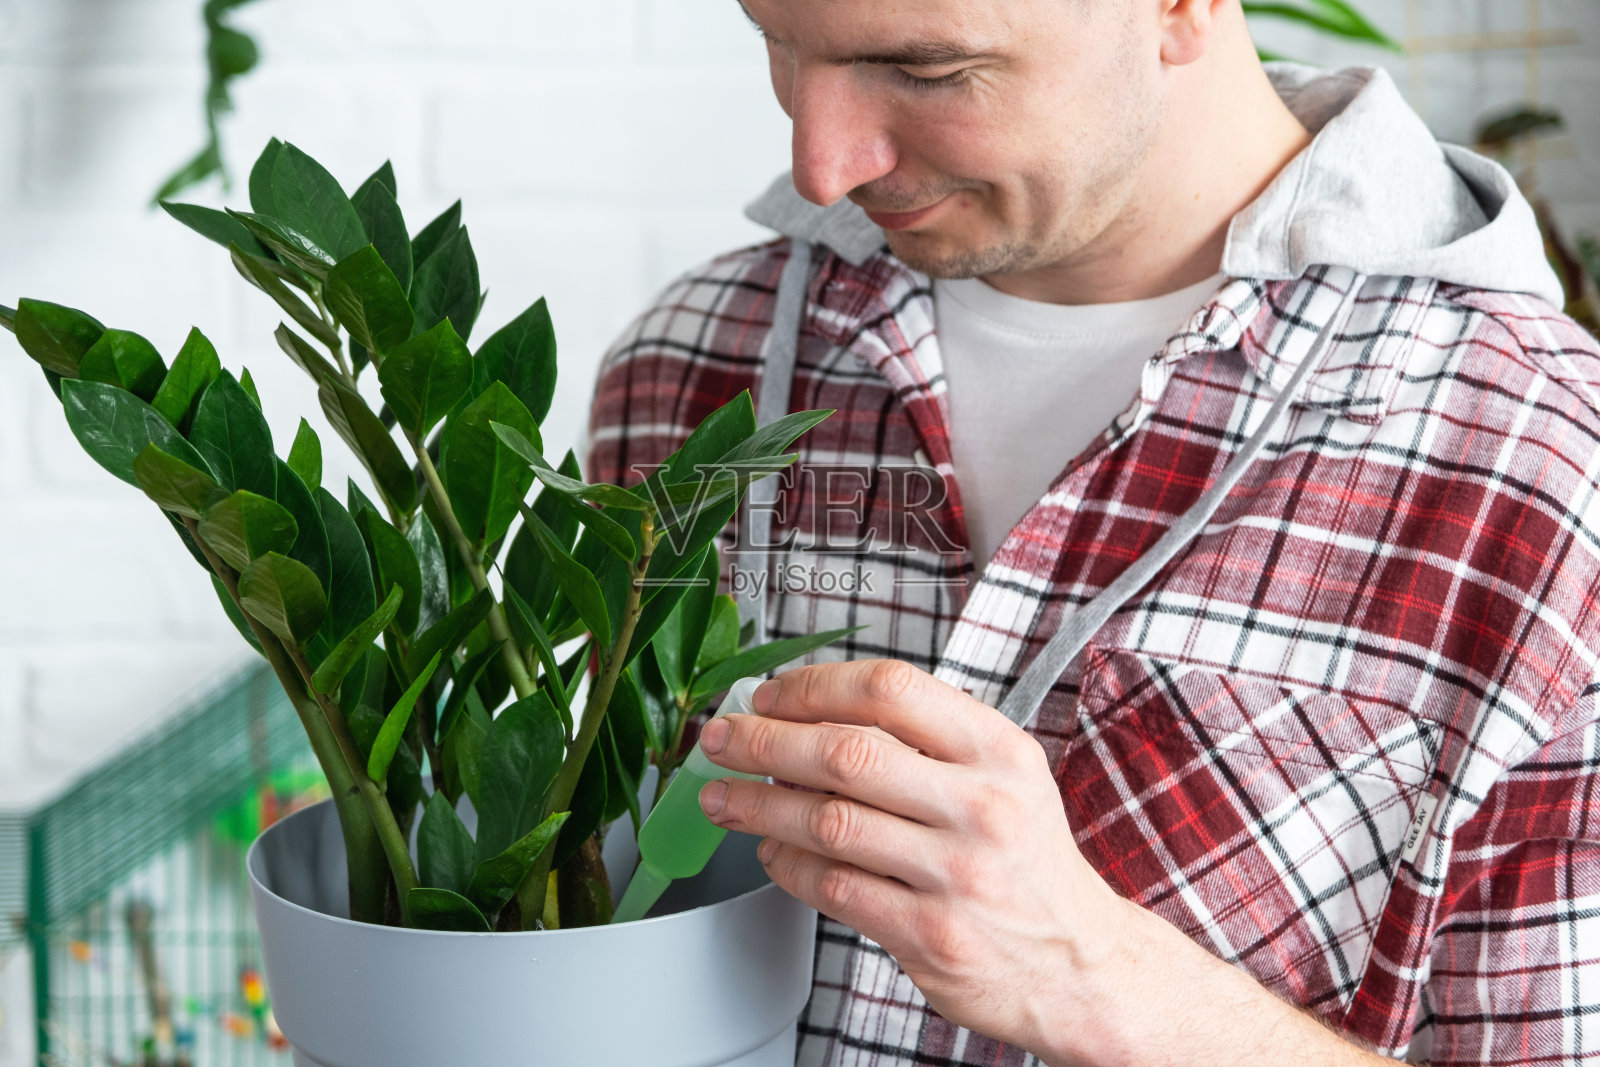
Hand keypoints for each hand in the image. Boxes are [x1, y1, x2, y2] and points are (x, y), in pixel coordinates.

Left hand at [694, 658, 1396, 1066]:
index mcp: (999, 751)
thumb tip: (811, 715)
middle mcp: (983, 806)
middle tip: (722, 739)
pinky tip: (772, 851)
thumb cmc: (1028, 863)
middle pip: (847, 752)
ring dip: (758, 805)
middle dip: (765, 741)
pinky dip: (788, 866)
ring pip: (829, 822)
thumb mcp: (1006, 778)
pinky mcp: (932, 935)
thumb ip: (927, 742)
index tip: (770, 695)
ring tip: (722, 798)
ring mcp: (958, 874)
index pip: (892, 690)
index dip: (815, 686)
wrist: (1083, 966)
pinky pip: (834, 888)